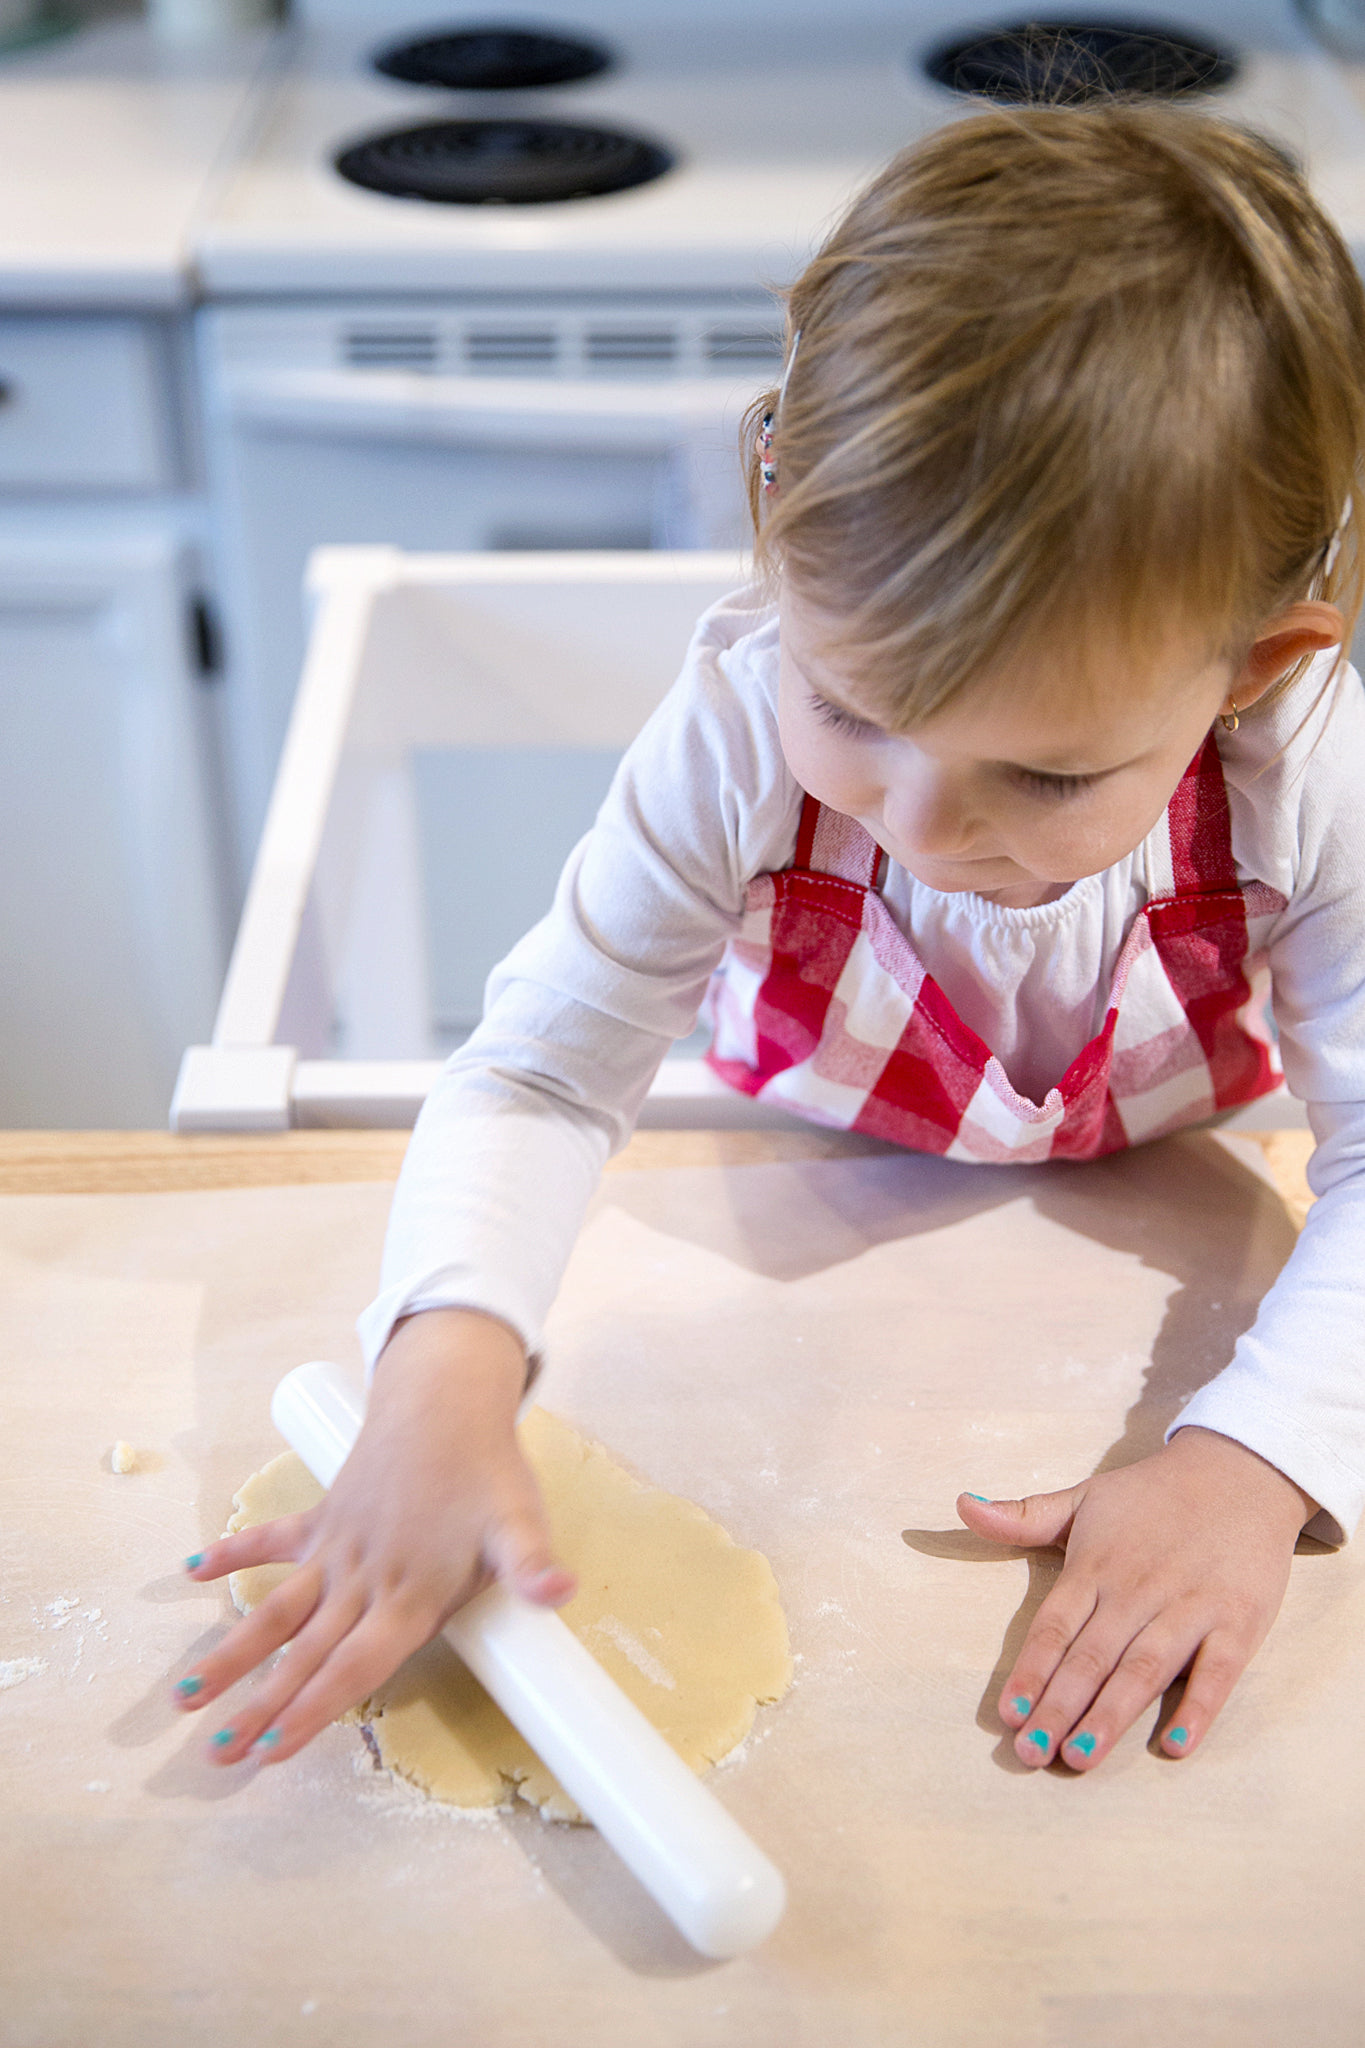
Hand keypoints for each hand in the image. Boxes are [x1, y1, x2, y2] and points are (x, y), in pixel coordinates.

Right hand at [172, 1308, 574, 1765]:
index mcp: (409, 1593)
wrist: (448, 1401)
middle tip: (218, 1754)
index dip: (316, 1709)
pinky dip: (234, 1552)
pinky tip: (189, 1572)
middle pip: (306, 1654)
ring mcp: (337, 1548)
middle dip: (261, 1706)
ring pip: (277, 1611)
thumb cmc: (487, 1471)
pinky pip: (272, 1539)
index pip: (356, 1665)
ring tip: (186, 1693)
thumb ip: (530, 1567)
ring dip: (233, 1651)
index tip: (274, 1750)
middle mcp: (364, 1579)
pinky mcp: (324, 1518)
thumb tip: (560, 1594)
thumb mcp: (518, 1522)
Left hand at [956, 1427, 1314, 1770]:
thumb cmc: (1153, 1495)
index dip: (1031, 1670)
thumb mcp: (1086, 1497)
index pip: (1055, 1625)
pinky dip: (1197, 1708)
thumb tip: (962, 1505)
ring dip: (1111, 1715)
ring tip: (1080, 1756)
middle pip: (1092, 1657)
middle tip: (1032, 1754)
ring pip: (1144, 1669)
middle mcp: (1138, 1589)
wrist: (1239, 1471)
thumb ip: (1025, 1515)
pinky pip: (1217, 1671)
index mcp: (1096, 1565)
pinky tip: (1174, 1745)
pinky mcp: (1238, 1621)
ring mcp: (1190, 1606)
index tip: (1008, 1714)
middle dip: (1059, 1707)